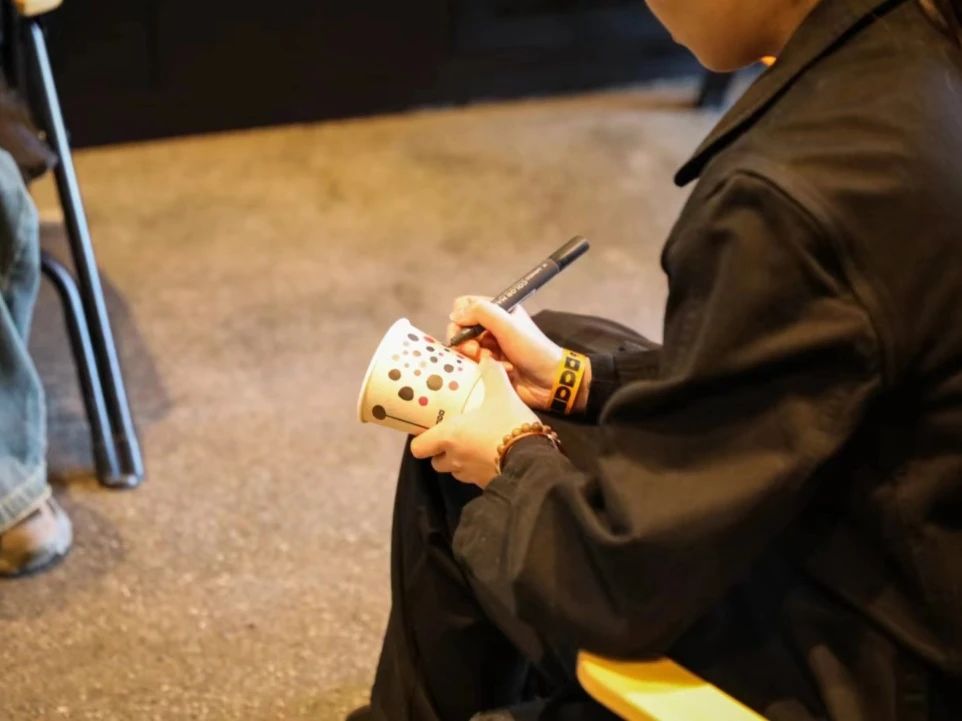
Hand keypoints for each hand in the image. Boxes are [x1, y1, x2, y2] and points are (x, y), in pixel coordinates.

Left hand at [410, 357, 541, 487]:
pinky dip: (477, 468)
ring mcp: (469, 475)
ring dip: (459, 460)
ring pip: (454, 470)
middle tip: (453, 436)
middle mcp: (454, 458)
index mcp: (449, 436)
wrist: (532, 459)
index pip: (418, 447)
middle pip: (436, 460)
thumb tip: (486, 359)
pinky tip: (491, 455)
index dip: (421, 440)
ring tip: (474, 445)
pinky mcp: (484, 484)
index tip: (429, 430)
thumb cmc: (508, 424)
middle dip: (441, 451)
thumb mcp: (502, 393)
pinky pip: (473, 477)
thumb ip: (492, 374)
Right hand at [447, 296, 563, 411]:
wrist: (549, 380)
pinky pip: (473, 365)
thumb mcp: (507, 324)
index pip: (465, 305)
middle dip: (465, 340)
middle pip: (460, 329)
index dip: (460, 316)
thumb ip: (481, 312)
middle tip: (475, 349)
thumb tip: (454, 316)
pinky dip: (483, 367)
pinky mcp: (489, 366)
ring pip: (465, 349)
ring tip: (489, 361)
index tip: (464, 328)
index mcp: (497, 311)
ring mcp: (489, 348)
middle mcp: (490, 328)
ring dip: (475, 356)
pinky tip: (499, 370)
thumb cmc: (531, 348)